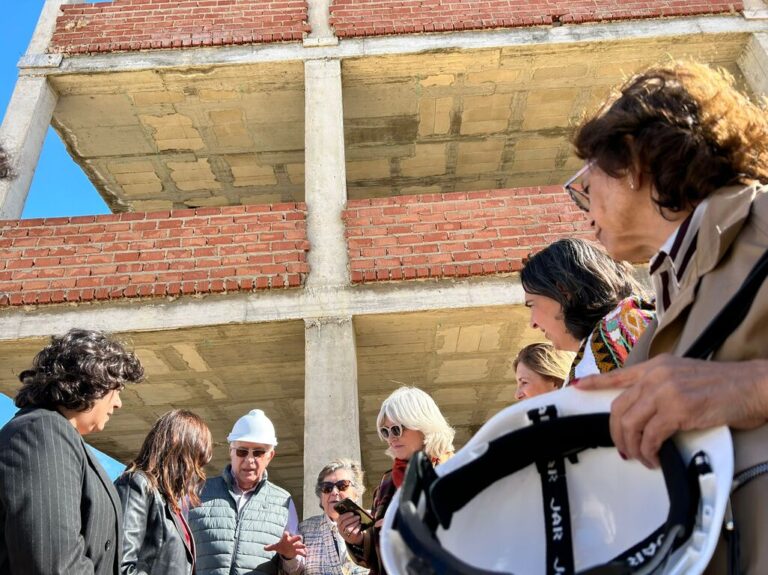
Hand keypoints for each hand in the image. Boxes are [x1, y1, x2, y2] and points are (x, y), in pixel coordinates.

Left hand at [265, 530, 306, 559]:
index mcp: (285, 539)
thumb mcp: (276, 546)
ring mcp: (295, 546)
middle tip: (300, 537)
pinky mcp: (297, 550)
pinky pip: (300, 552)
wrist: (287, 549)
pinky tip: (305, 554)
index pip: (285, 535)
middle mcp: (291, 541)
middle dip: (297, 537)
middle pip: (294, 538)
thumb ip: (271, 547)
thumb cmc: (281, 546)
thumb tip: (264, 548)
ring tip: (304, 546)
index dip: (286, 534)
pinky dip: (303, 553)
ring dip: (301, 545)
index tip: (286, 533)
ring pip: (299, 545)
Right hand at [336, 511, 364, 544]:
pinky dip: (357, 528)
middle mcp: (341, 530)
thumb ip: (349, 516)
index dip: (346, 515)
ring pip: (348, 529)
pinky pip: (353, 533)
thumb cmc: (352, 526)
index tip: (352, 513)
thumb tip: (354, 509)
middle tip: (358, 516)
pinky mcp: (350, 538)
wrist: (355, 537)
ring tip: (359, 521)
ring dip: (354, 523)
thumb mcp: (349, 522)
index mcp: (339, 524)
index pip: (340, 519)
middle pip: (344, 524)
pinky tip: (359, 525)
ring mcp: (345, 535)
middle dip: (352, 519)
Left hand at [575, 355, 767, 467]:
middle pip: (618, 408)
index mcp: (655, 366)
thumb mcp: (684, 376)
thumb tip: (644, 411)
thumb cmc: (723, 386)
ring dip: (633, 447)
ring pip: (630, 424)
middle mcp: (655, 375)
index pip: (618, 375)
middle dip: (617, 434)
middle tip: (625, 450)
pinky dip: (649, 452)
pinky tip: (656, 459)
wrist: (750, 385)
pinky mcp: (677, 409)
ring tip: (643, 458)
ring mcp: (665, 391)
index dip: (595, 382)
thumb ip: (661, 386)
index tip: (577, 387)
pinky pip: (651, 436)